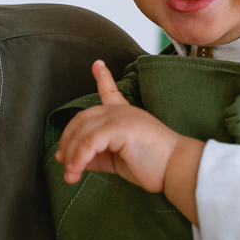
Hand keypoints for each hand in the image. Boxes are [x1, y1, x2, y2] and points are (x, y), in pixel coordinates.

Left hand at [55, 60, 180, 191]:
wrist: (178, 169)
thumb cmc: (153, 166)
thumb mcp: (118, 159)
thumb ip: (97, 156)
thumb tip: (74, 161)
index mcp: (125, 114)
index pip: (110, 91)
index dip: (103, 77)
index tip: (97, 64)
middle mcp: (121, 112)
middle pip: (82, 118)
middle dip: (67, 140)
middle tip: (62, 162)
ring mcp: (121, 117)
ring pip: (82, 132)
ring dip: (71, 155)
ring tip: (70, 174)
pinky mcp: (121, 128)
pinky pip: (89, 142)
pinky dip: (79, 158)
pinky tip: (76, 172)